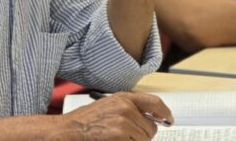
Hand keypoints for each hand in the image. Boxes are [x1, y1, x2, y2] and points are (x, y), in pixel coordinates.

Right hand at [58, 92, 173, 140]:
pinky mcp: (119, 135)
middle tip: (126, 138)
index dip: (164, 113)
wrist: (66, 131)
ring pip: (144, 139)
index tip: (168, 120)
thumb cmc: (83, 122)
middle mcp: (125, 107)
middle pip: (150, 127)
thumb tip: (150, 120)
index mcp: (123, 98)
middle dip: (143, 136)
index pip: (154, 103)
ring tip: (116, 139)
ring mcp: (123, 122)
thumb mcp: (107, 107)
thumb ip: (128, 110)